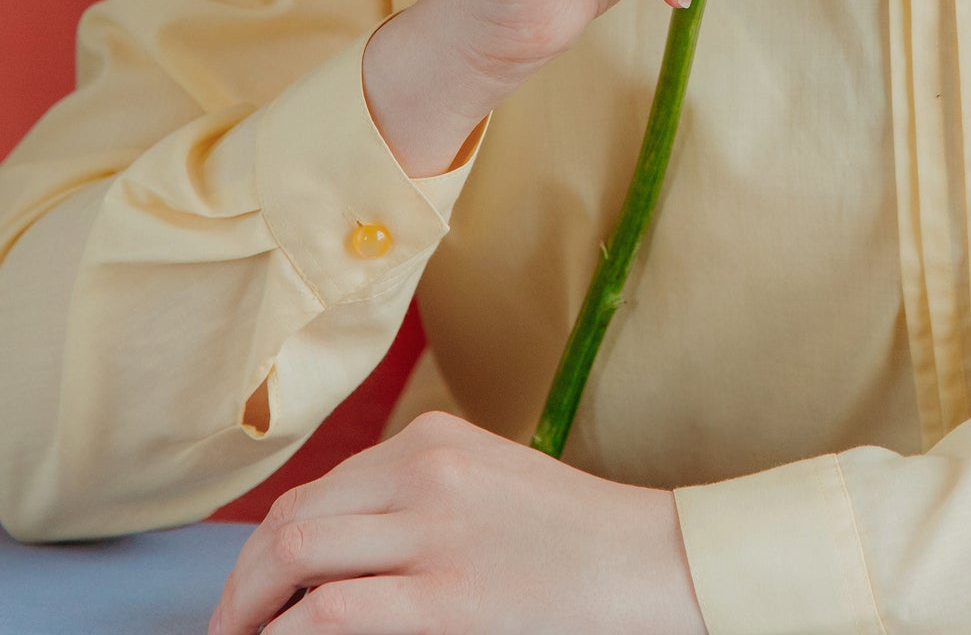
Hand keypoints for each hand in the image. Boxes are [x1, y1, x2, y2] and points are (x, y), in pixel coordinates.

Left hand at [206, 409, 707, 633]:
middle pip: (292, 518)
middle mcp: (425, 471)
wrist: (656, 563)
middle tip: (229, 630)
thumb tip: (337, 559)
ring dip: (251, 608)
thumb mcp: (490, 488)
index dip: (267, 549)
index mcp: (434, 440)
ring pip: (296, 554)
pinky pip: (332, 613)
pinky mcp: (448, 598)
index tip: (252, 592)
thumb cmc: (578, 541)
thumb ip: (419, 502)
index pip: (318, 489)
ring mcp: (435, 532)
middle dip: (243, 582)